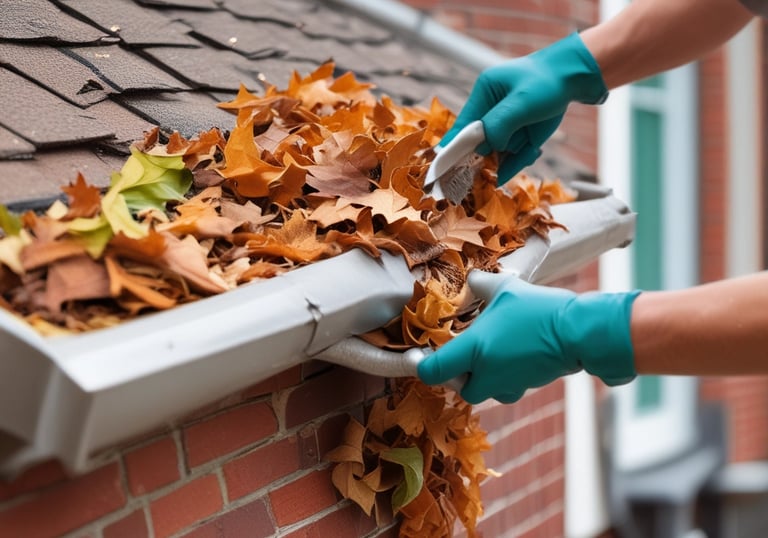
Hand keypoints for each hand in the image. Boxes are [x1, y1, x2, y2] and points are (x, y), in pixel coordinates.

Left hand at [417, 271, 638, 403]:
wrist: (580, 333)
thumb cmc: (539, 309)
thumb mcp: (506, 288)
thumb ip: (482, 284)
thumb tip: (472, 279)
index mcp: (474, 350)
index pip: (432, 371)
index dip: (420, 365)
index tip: (417, 355)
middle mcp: (486, 374)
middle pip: (458, 387)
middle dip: (456, 373)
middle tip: (458, 351)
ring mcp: (508, 384)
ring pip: (483, 389)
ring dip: (480, 375)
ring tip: (487, 350)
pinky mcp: (527, 386)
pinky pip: (504, 387)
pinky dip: (501, 375)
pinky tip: (509, 353)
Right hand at [442, 32, 607, 182]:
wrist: (576, 77)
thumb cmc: (547, 81)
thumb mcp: (521, 101)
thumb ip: (499, 124)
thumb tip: (484, 148)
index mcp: (484, 94)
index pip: (464, 124)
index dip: (453, 145)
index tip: (442, 164)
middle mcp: (491, 112)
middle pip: (478, 143)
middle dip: (476, 159)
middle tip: (467, 178)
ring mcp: (507, 127)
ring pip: (496, 153)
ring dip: (499, 163)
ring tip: (504, 165)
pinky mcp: (521, 138)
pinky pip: (513, 158)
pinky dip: (514, 165)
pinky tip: (516, 165)